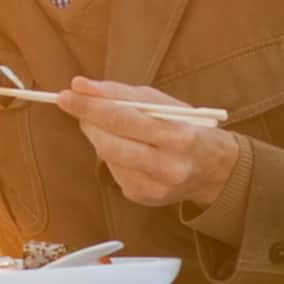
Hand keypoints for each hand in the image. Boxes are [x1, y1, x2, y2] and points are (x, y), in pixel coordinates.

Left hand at [56, 78, 247, 211]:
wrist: (215, 171)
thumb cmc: (187, 128)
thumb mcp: (165, 104)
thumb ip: (124, 95)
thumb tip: (81, 86)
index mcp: (177, 136)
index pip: (124, 119)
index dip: (91, 106)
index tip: (68, 93)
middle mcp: (167, 167)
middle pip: (110, 143)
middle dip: (85, 119)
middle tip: (70, 101)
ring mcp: (153, 187)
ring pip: (107, 157)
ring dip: (95, 134)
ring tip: (97, 119)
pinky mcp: (142, 197)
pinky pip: (113, 169)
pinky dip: (109, 152)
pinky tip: (120, 143)